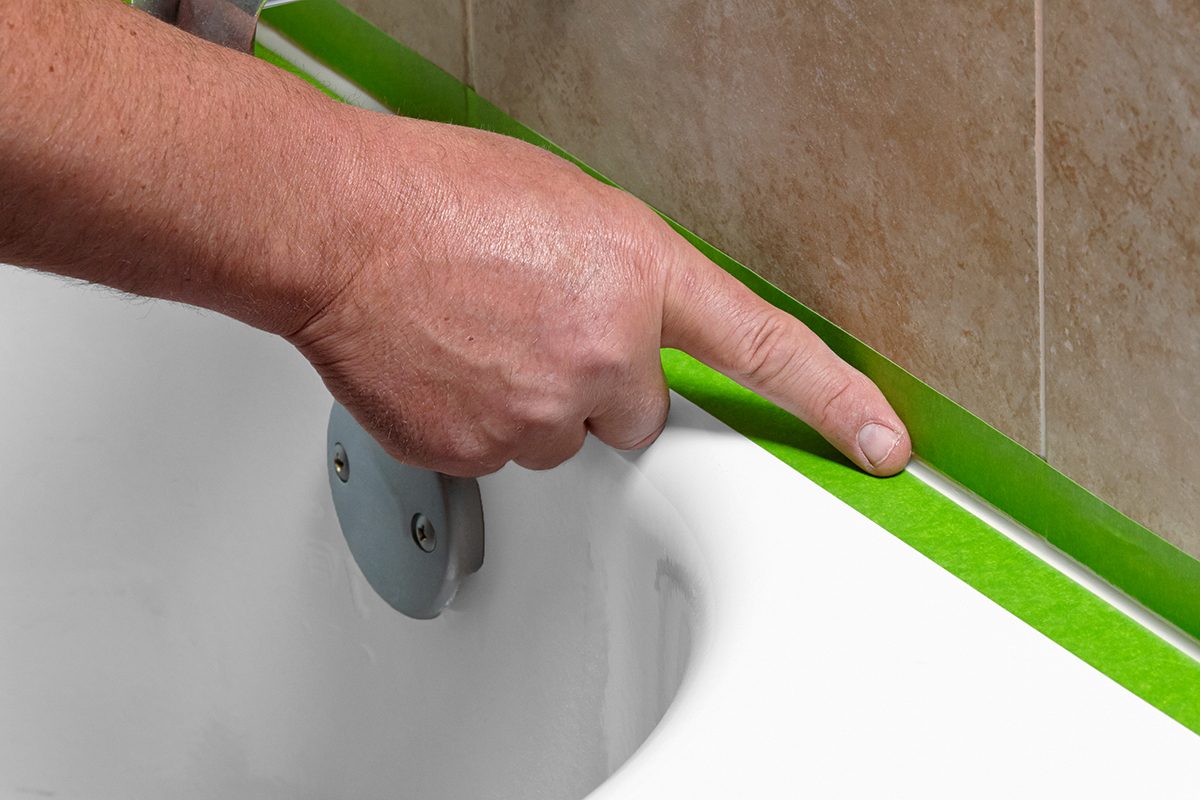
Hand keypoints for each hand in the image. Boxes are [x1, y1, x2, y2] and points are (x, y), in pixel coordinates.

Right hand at [286, 113, 910, 476]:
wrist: (337, 228)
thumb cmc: (439, 196)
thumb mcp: (569, 208)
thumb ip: (622, 277)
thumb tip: (631, 327)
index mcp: (638, 276)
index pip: (765, 351)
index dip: (833, 402)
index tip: (881, 443)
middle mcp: (601, 353)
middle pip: (637, 414)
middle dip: (601, 386)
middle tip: (540, 333)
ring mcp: (537, 412)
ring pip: (562, 437)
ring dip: (535, 403)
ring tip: (480, 341)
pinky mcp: (477, 452)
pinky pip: (500, 453)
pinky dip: (481, 420)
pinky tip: (451, 366)